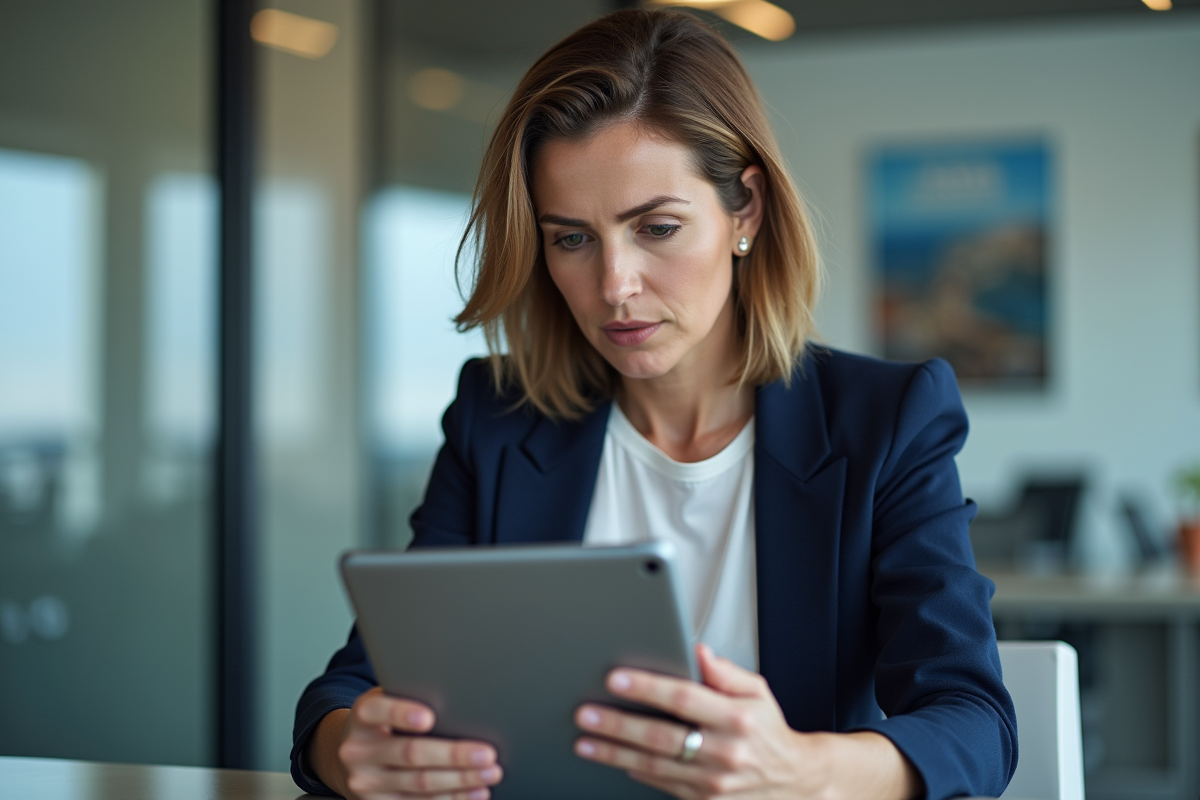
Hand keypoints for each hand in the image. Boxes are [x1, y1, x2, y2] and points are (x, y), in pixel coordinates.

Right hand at [312, 687, 503, 799]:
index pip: (378, 710)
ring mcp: (365, 783)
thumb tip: (457, 700)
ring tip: (490, 773)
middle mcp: (357, 751)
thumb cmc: (381, 723)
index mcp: (361, 717)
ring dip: (461, 780)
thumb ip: (410, 698)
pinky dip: (452, 798)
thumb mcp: (385, 703)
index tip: (429, 717)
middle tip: (487, 754)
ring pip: (420, 783)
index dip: (402, 713)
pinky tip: (475, 792)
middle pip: (410, 753)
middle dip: (453, 754)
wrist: (347, 758)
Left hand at [572, 644, 920, 799]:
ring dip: (615, 753)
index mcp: (736, 717)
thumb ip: (724, 671)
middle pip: (661, 736)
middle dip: (619, 724)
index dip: (647, 688)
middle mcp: (724, 751)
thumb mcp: (757, 690)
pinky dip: (636, 772)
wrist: (793, 780)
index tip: (616, 679)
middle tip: (587, 713)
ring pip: (654, 766)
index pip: (684, 698)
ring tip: (586, 740)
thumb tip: (696, 650)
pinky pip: (662, 785)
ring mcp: (713, 781)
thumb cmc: (767, 730)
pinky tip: (614, 760)